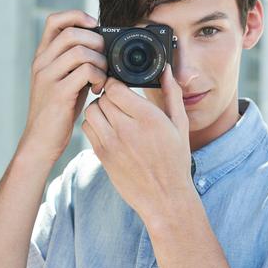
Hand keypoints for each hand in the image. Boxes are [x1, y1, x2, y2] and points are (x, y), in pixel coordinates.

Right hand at [19, 10, 107, 163]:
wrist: (41, 141)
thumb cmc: (57, 111)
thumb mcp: (63, 80)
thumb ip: (75, 62)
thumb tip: (101, 45)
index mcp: (42, 57)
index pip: (54, 21)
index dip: (77, 16)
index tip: (94, 25)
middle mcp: (42, 63)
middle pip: (72, 33)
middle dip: (96, 41)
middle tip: (104, 58)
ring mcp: (48, 78)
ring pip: (80, 51)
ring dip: (100, 61)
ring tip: (103, 76)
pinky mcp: (58, 93)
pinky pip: (86, 72)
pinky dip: (99, 76)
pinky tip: (98, 88)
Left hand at [81, 64, 193, 219]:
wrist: (164, 198)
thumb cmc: (176, 160)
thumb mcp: (180, 125)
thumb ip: (172, 93)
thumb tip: (167, 70)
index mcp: (148, 118)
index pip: (116, 87)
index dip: (117, 83)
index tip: (122, 86)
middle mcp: (127, 129)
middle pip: (102, 97)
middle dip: (109, 94)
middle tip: (119, 100)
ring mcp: (112, 143)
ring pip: (91, 110)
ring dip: (99, 108)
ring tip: (112, 113)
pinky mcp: (102, 155)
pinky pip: (87, 128)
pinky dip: (94, 124)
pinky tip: (107, 128)